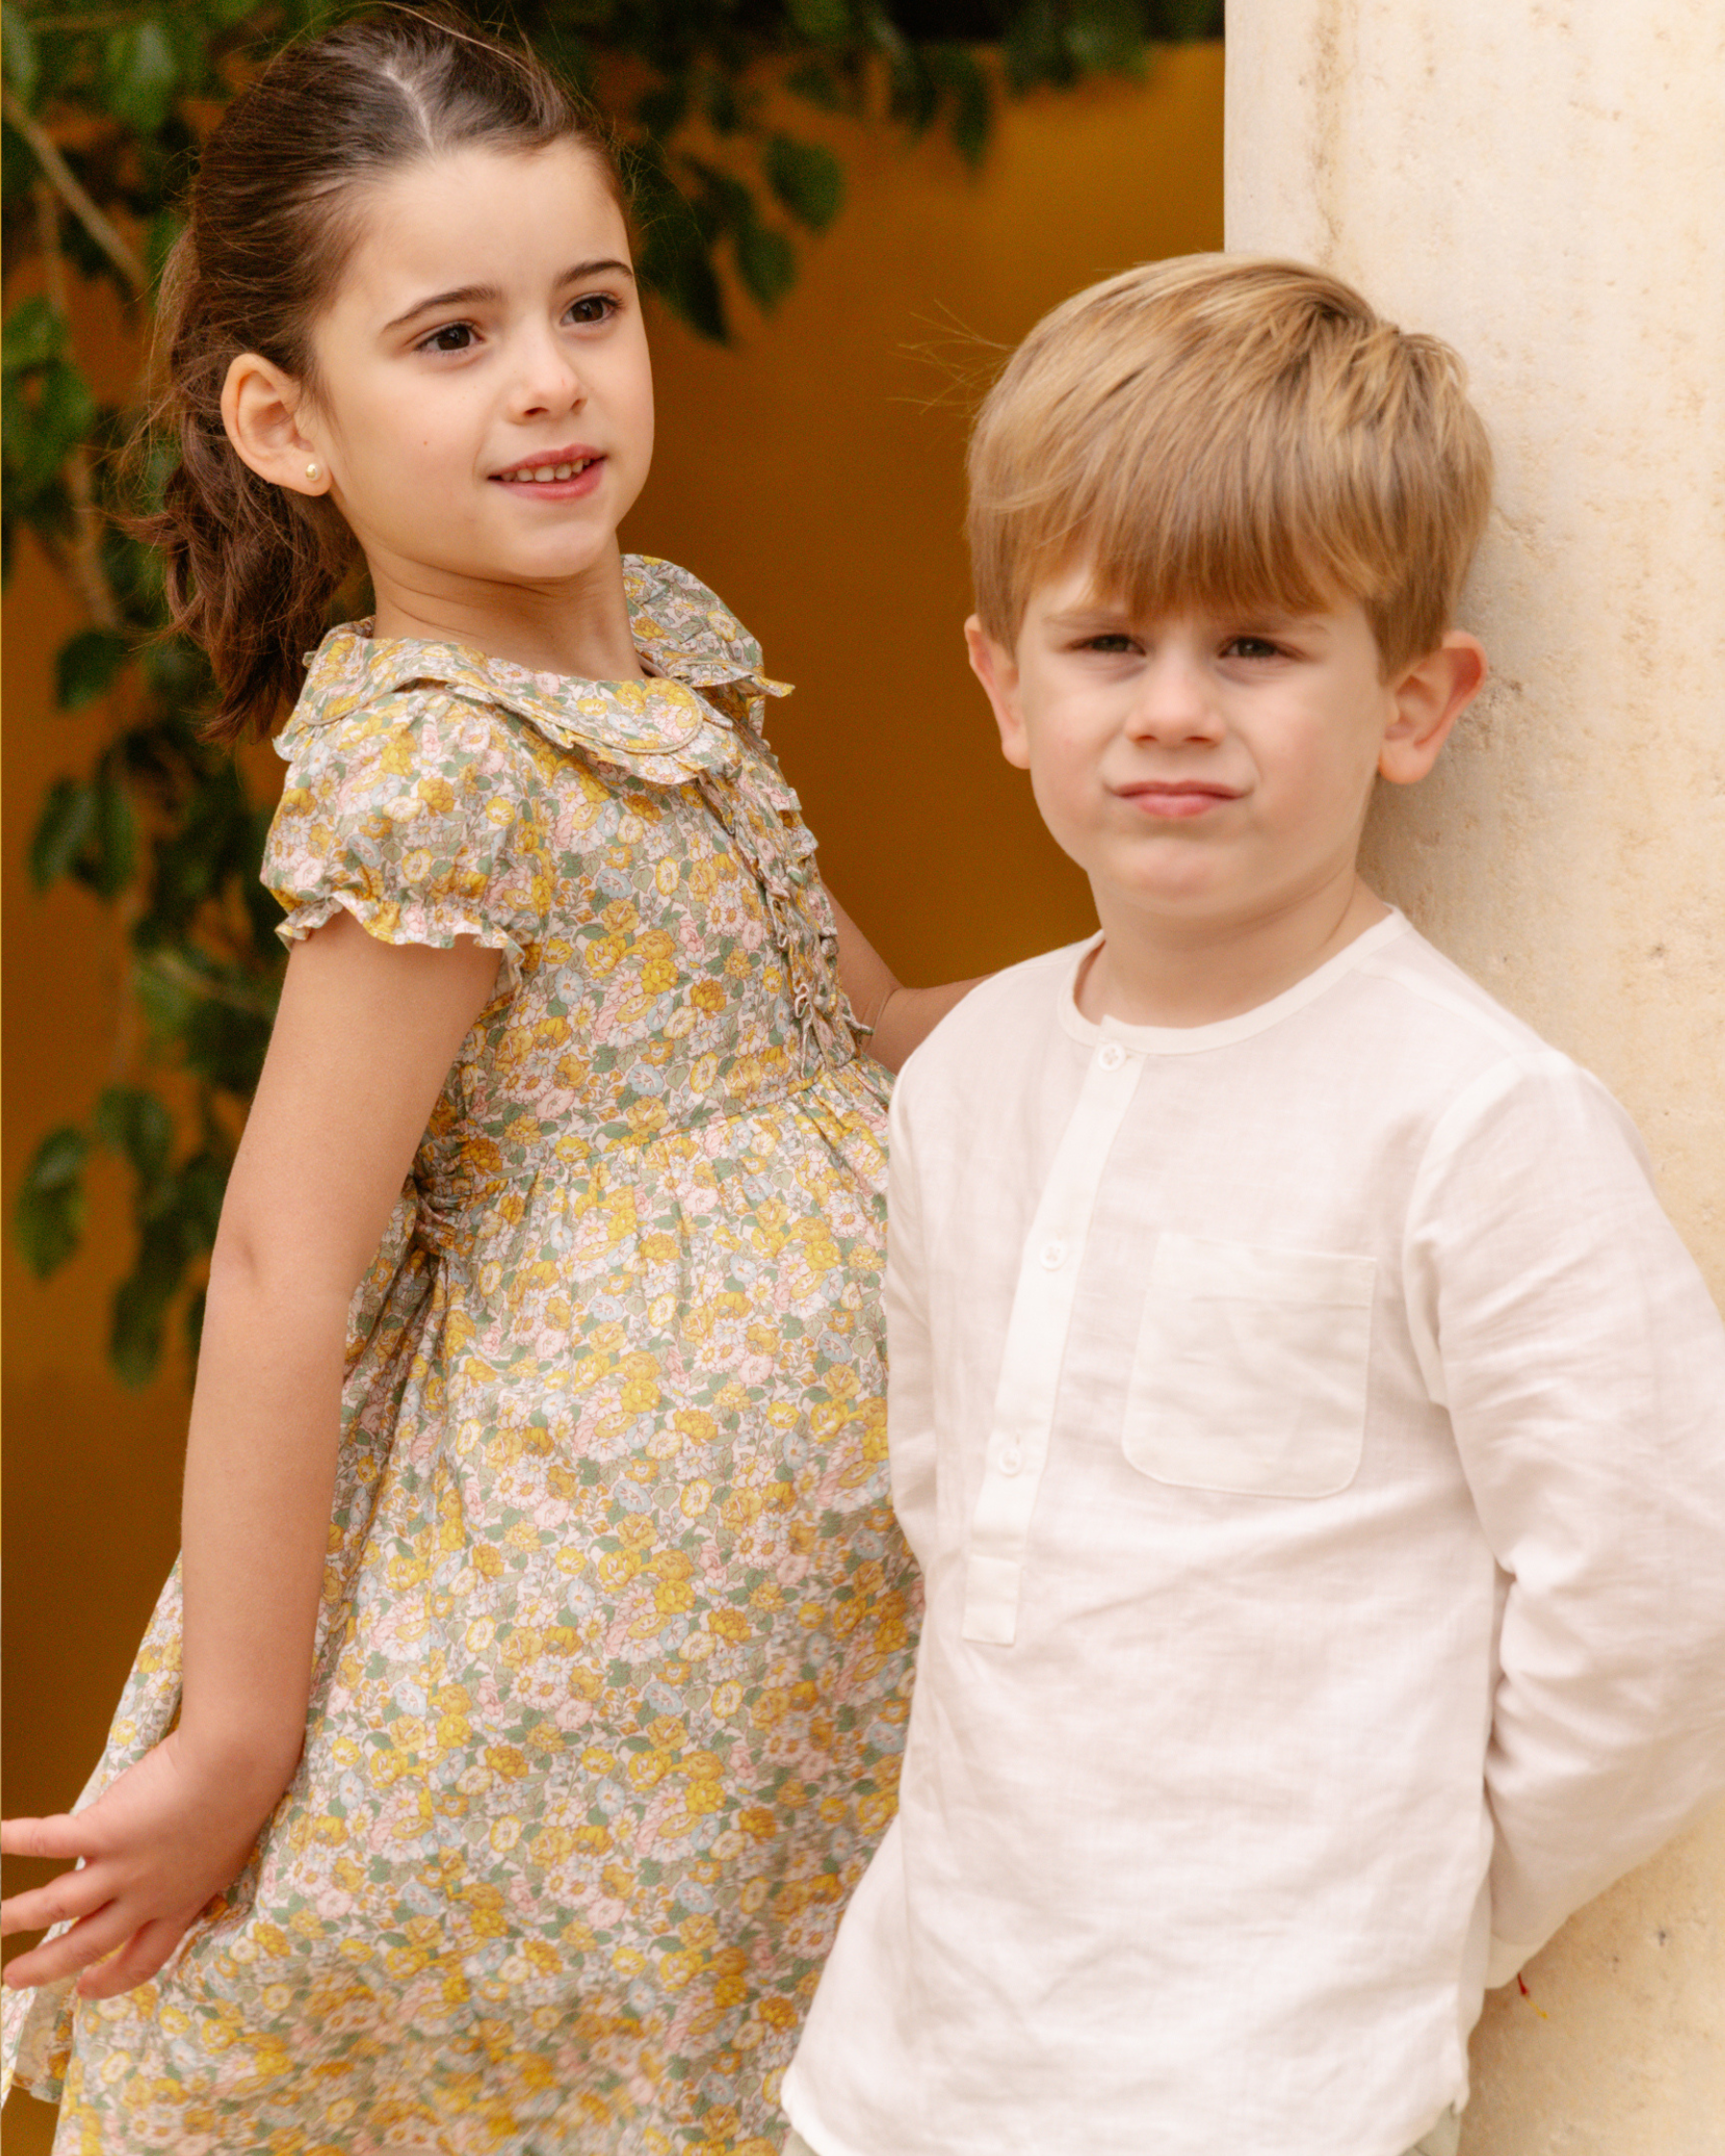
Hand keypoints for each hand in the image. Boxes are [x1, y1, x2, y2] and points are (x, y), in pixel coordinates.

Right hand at [0, 1728, 292, 1998]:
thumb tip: (161, 1855)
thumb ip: (192, 1862)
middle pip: (90, 1943)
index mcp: (183, 1900)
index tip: (86, 1990)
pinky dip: (17, 1838)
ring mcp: (124, 1868)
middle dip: (49, 1965)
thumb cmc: (246, 1789)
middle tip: (15, 1979)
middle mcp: (149, 1895)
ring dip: (19, 1915)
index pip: (145, 1956)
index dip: (113, 1978)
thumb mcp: (225, 1846)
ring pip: (60, 1904)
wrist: (241, 1764)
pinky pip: (50, 1841)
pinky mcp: (105, 1831)